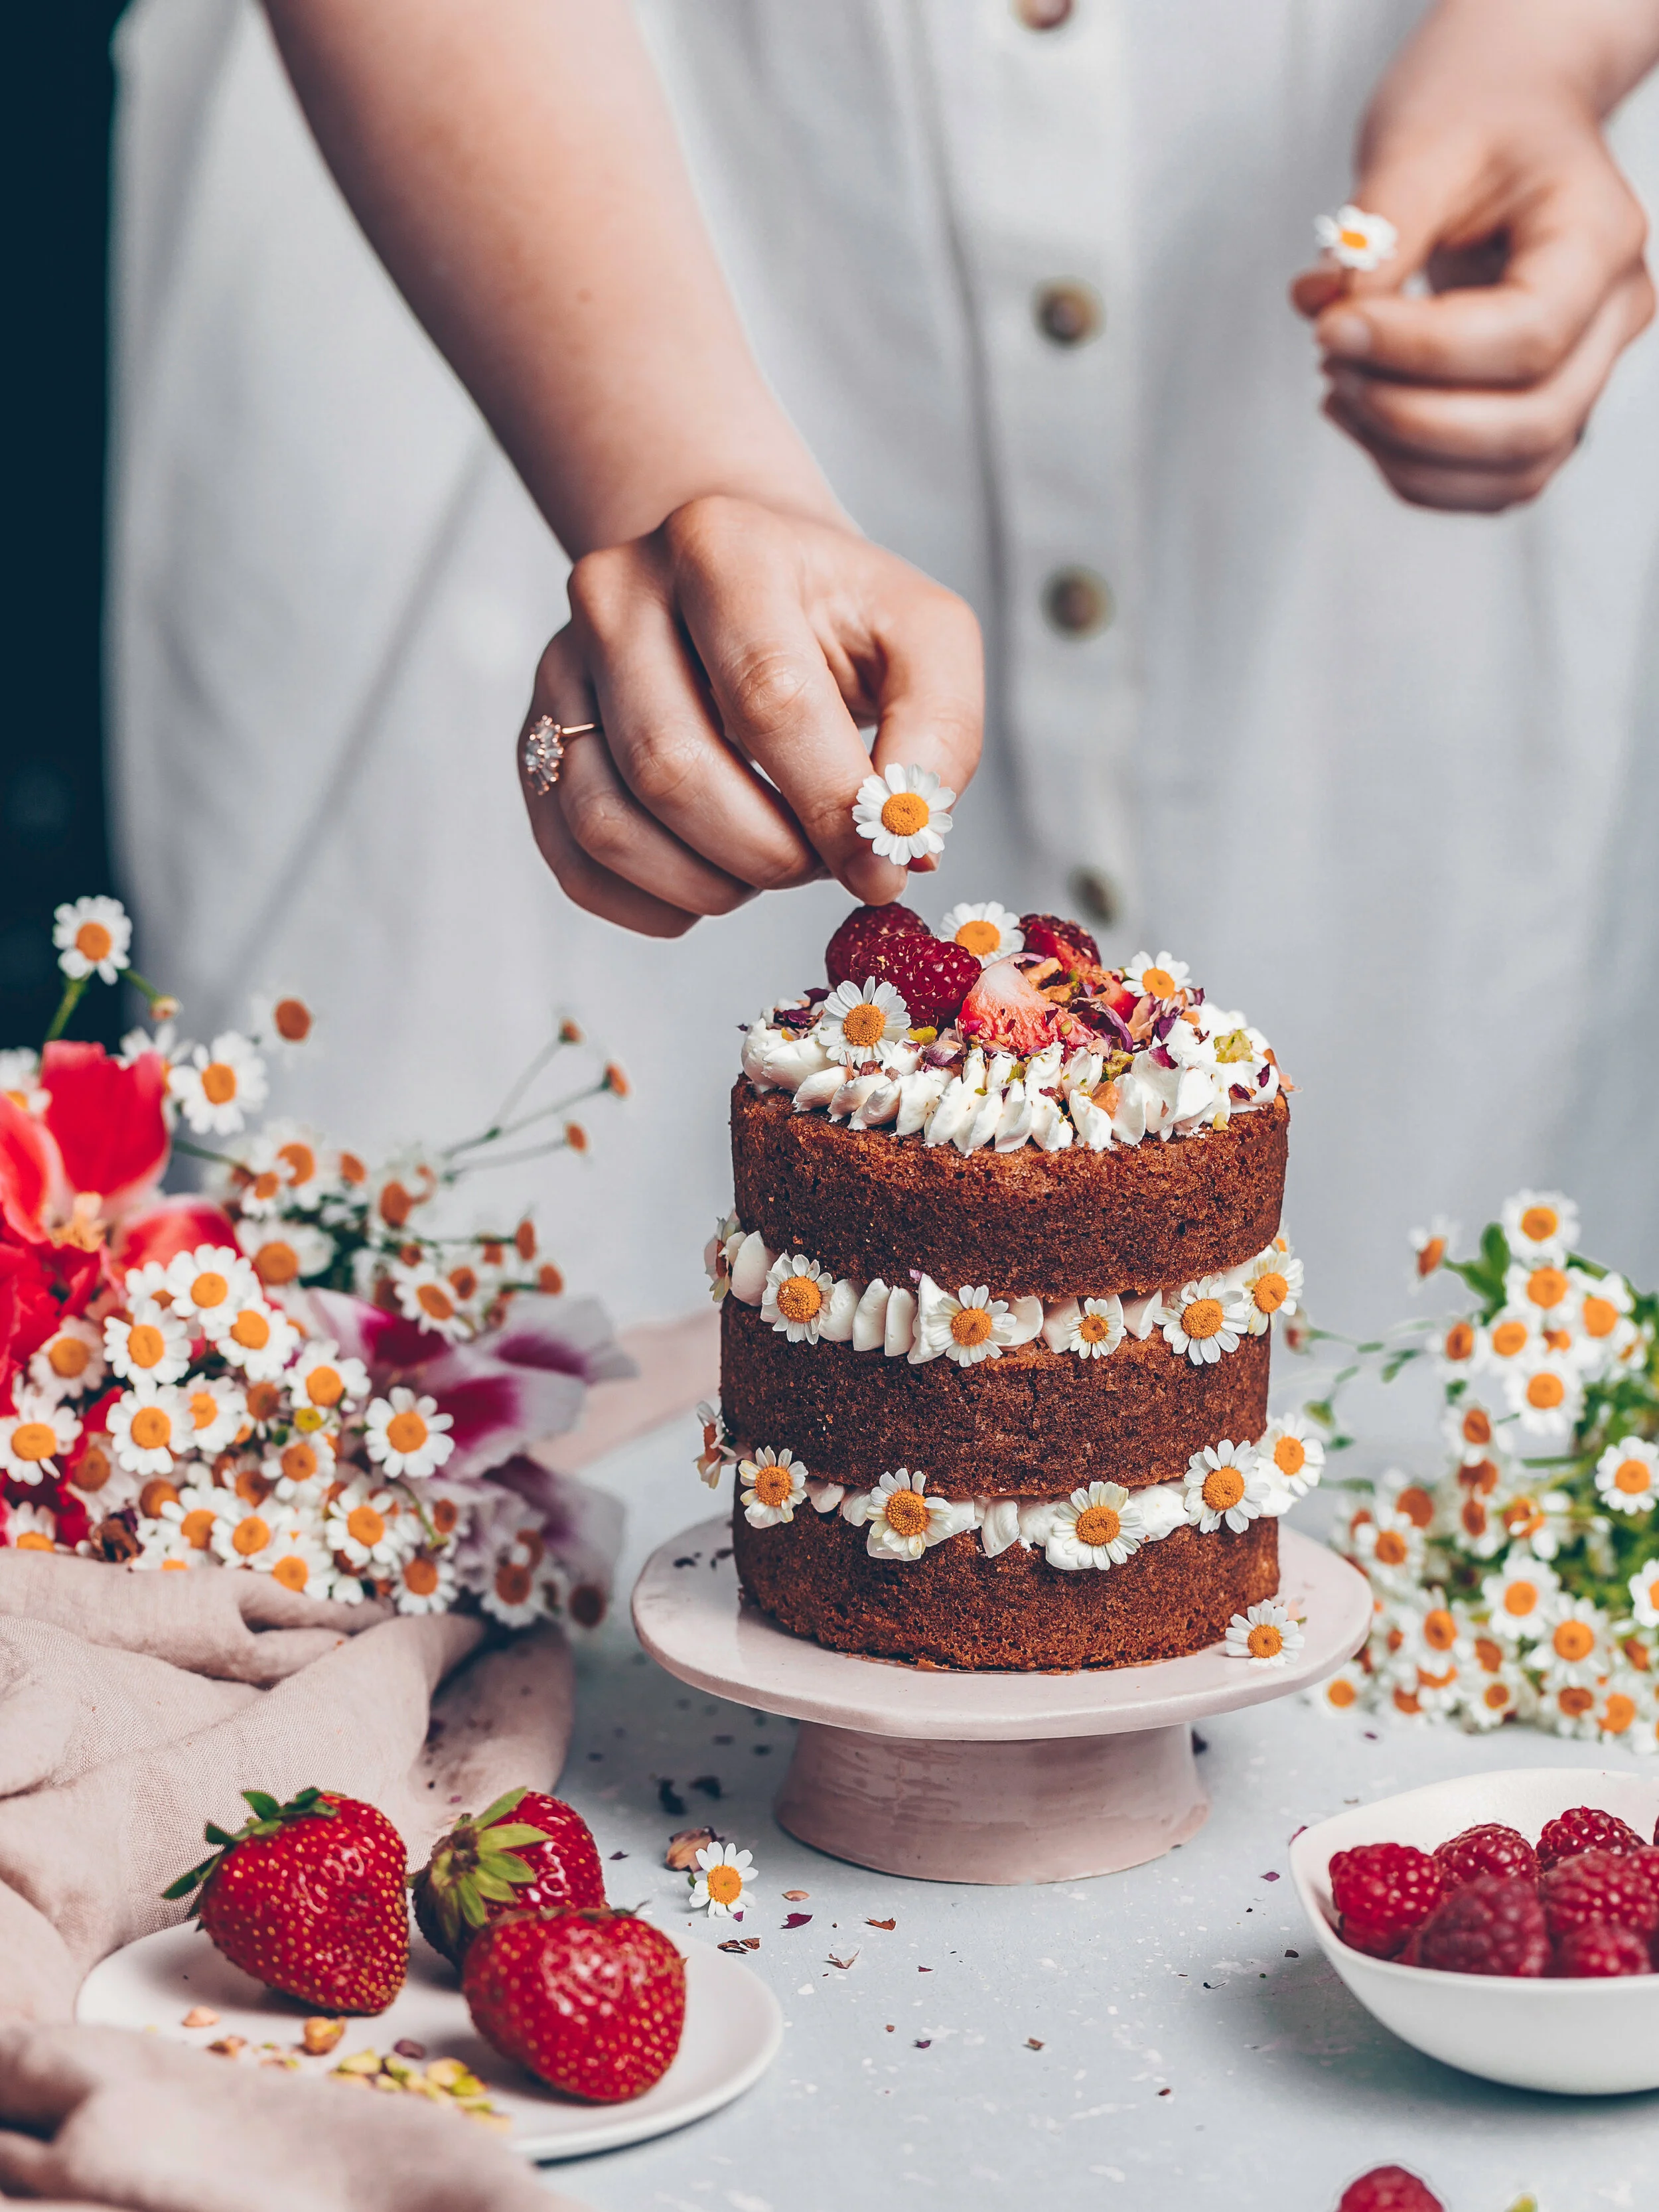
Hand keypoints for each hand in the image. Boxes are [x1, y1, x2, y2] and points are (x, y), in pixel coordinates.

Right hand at [516, 496, 982, 937]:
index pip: (767, 698)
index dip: (831, 805)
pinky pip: (574, 860)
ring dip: (708, 883)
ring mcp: (559, 668)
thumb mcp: (923, 640)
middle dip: (767, 852)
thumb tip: (903, 848)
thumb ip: (939, 733)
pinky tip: (711, 883)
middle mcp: (615, 593)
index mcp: (719, 545)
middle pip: (673, 768)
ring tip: (770, 862)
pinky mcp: (534, 738)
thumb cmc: (838, 618)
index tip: (883, 866)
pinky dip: (655, 904)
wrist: (739, 580)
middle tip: (821, 861)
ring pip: (608, 823)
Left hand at [1291, 11, 1655, 511]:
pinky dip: (1410, 469)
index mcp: (1601, 238)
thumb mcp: (1420, 146)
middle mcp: (1614, 317)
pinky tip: (1356, 407)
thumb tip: (1334, 315)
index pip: (1525, 336)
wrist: (1504, 121)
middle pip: (1529, 424)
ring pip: (1511, 476)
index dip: (1418, 352)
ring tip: (1335, 383)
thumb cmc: (1471, 121)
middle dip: (1406, 413)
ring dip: (1402, 453)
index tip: (1328, 326)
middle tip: (1327, 355)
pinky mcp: (1544, 413)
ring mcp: (1588, 374)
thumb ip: (1378, 236)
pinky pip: (1486, 486)